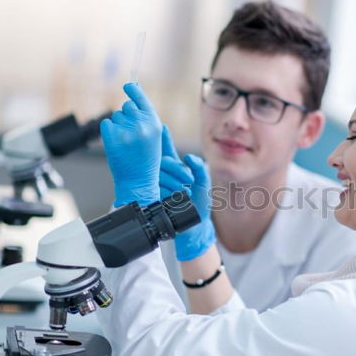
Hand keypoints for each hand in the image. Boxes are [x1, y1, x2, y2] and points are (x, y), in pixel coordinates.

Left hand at [100, 83, 161, 206]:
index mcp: (155, 125)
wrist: (138, 181)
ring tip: (126, 143)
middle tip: (131, 134)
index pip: (142, 100)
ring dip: (118, 126)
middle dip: (127, 116)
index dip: (134, 91)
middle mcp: (142, 126)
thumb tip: (131, 100)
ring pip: (116, 116)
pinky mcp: (112, 137)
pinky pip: (106, 124)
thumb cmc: (146, 161)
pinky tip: (117, 144)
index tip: (128, 85)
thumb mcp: (153, 138)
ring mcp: (126, 131)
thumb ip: (145, 119)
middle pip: (127, 107)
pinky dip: (109, 132)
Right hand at [159, 125, 215, 260]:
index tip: (160, 126)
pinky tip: (174, 198)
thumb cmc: (198, 205)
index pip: (165, 150)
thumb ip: (199, 168)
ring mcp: (156, 185)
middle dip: (175, 169)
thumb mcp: (204, 184)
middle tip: (188, 181)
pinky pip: (157, 187)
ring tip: (184, 193)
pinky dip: (168, 191)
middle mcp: (163, 175)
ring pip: (158, 174)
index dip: (162, 138)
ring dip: (173, 182)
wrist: (193, 228)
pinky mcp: (152, 196)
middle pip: (161, 161)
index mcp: (174, 168)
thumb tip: (189, 157)